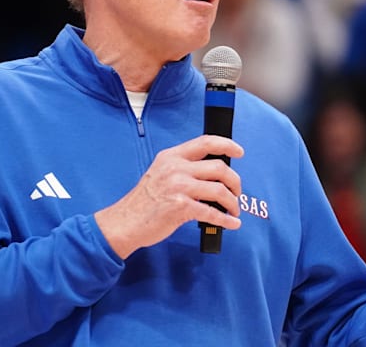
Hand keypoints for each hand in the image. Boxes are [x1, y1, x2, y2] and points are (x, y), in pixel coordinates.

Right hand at [95, 135, 243, 258]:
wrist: (125, 221)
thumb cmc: (144, 201)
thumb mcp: (160, 173)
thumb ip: (183, 168)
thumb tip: (213, 173)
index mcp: (172, 156)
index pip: (205, 142)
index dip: (227, 145)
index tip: (239, 152)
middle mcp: (175, 168)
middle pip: (219, 168)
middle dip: (235, 182)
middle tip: (236, 192)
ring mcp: (178, 187)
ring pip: (220, 190)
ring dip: (233, 202)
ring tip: (233, 209)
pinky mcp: (180, 207)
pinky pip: (212, 213)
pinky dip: (226, 220)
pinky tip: (232, 223)